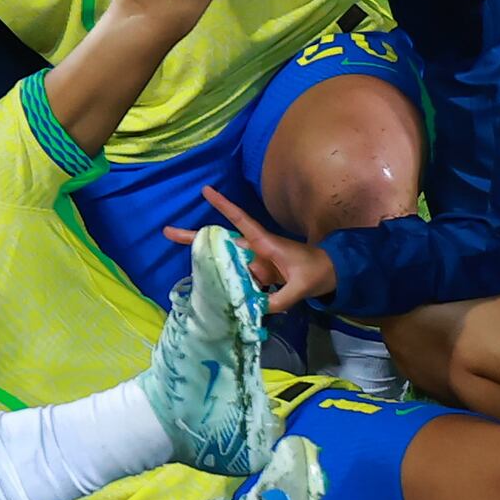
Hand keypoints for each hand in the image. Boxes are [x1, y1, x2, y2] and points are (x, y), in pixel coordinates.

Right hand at [199, 189, 334, 306]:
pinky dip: (228, 289)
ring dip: (211, 270)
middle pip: (221, 243)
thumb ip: (280, 299)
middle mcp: (255, 250)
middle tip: (167, 232)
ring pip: (227, 265)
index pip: (241, 221)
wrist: (332, 273)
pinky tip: (217, 298)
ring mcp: (255, 264)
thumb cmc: (318, 271)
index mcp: (265, 243)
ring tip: (190, 277)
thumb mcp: (302, 286)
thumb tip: (257, 309)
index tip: (206, 190)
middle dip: (196, 238)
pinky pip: (238, 281)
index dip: (223, 206)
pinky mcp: (259, 276)